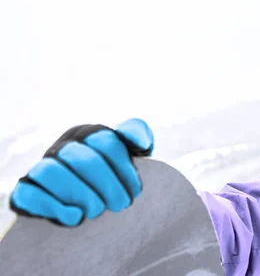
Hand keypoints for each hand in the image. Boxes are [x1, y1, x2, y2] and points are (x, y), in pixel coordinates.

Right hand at [9, 118, 153, 226]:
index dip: (125, 169)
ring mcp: (41, 167)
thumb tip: (140, 141)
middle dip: (107, 185)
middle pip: (82, 158)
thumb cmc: (114, 173)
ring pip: (51, 171)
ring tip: (97, 210)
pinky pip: (29, 193)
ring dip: (80, 194)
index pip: (106, 142)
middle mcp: (63, 147)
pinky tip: (76, 216)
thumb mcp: (131, 153)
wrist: (87, 202)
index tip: (135, 191)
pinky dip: (55, 206)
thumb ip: (137, 136)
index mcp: (89, 134)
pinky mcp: (26, 190)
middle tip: (120, 204)